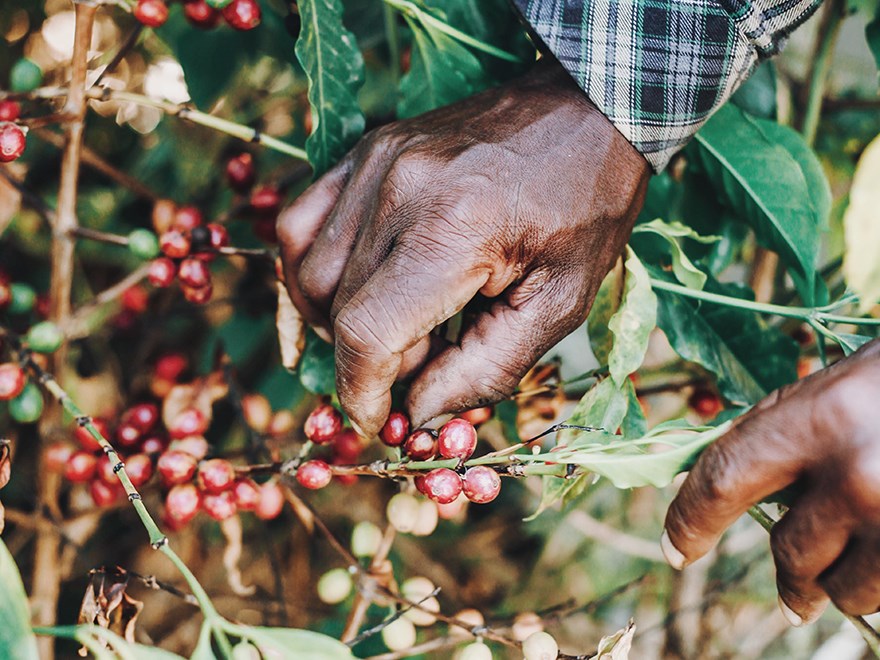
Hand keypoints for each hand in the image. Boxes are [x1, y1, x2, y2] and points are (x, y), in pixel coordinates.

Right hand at [277, 58, 649, 435]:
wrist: (586, 112)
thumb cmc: (586, 210)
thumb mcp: (560, 304)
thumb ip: (485, 369)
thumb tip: (417, 414)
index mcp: (455, 231)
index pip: (366, 332)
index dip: (361, 392)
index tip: (381, 420)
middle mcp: (400, 189)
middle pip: (336, 306)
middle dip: (368, 360)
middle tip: (420, 365)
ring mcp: (376, 162)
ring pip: (308, 268)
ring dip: (336, 319)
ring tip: (397, 326)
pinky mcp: (367, 150)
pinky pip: (303, 222)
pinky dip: (312, 269)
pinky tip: (354, 287)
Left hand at [663, 339, 879, 624]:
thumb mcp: (830, 391)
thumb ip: (775, 436)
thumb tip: (717, 489)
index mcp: (817, 419)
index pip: (723, 481)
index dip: (690, 522)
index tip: (675, 551)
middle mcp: (855, 473)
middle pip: (791, 554)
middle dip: (791, 579)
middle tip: (794, 594)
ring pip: (844, 590)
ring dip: (843, 584)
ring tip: (860, 556)